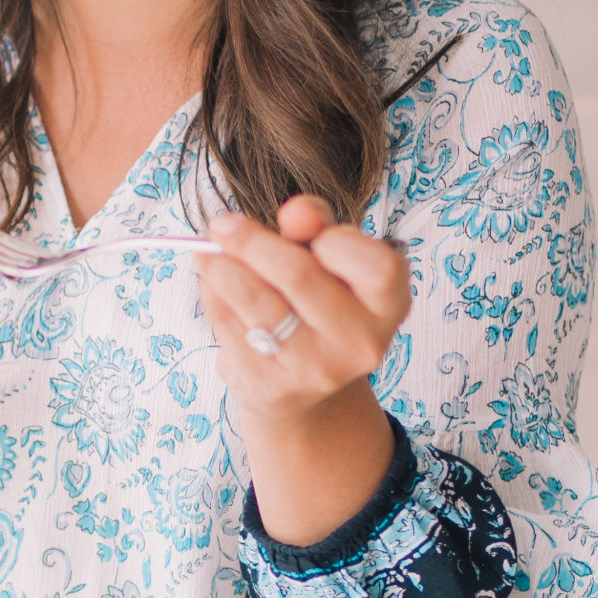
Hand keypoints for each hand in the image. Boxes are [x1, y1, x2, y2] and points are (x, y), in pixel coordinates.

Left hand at [199, 197, 407, 544]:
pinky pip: (229, 324)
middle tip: (221, 225)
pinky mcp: (270, 385)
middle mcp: (360, 344)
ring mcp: (315, 371)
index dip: (336, 239)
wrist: (300, 380)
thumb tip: (296, 212)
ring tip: (209, 252)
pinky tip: (212, 283)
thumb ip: (317, 223)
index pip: (378, 267)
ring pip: (254, 299)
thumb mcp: (327, 255)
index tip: (298, 226)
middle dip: (251, 241)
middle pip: (300, 275)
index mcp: (388, 305)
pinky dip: (212, 294)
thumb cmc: (316, 299)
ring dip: (221, 266)